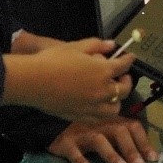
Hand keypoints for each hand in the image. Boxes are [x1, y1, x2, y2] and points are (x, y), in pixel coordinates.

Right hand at [7, 33, 134, 121]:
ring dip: (116, 100)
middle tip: (121, 76)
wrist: (32, 81)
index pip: (124, 66)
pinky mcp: (80, 116)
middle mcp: (102, 91)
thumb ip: (97, 45)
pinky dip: (102, 111)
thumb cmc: (53, 60)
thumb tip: (111, 45)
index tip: (129, 57)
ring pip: (114, 108)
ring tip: (110, 94)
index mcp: (103, 71)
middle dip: (126, 81)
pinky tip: (97, 105)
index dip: (129, 60)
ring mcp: (92, 106)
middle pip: (124, 89)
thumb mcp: (76, 47)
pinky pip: (98, 117)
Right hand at [49, 117, 157, 162]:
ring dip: (112, 155)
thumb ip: (123, 141)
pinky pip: (73, 150)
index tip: (153, 159)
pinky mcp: (66, 142)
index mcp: (113, 121)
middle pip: (119, 131)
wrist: (52, 125)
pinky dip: (80, 159)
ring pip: (99, 140)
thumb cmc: (86, 131)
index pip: (132, 126)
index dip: (144, 142)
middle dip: (131, 149)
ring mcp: (82, 132)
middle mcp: (100, 124)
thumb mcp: (106, 131)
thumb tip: (147, 159)